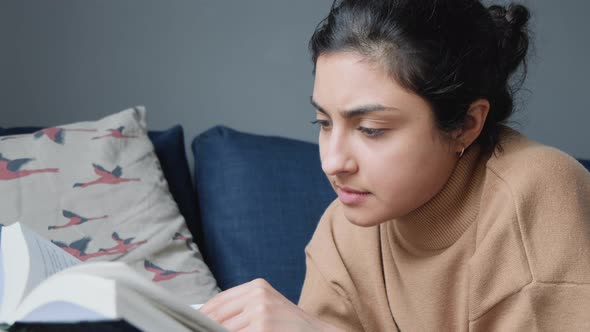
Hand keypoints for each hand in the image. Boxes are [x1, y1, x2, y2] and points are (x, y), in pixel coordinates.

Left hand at [200, 278, 338, 331]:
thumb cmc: (289, 326)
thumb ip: (241, 310)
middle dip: (205, 329)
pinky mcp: (263, 328)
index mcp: (257, 286)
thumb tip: (205, 319)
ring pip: (224, 330)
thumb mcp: (267, 309)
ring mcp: (260, 312)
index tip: (189, 324)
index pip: (219, 300)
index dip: (203, 315)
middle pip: (217, 316)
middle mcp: (258, 295)